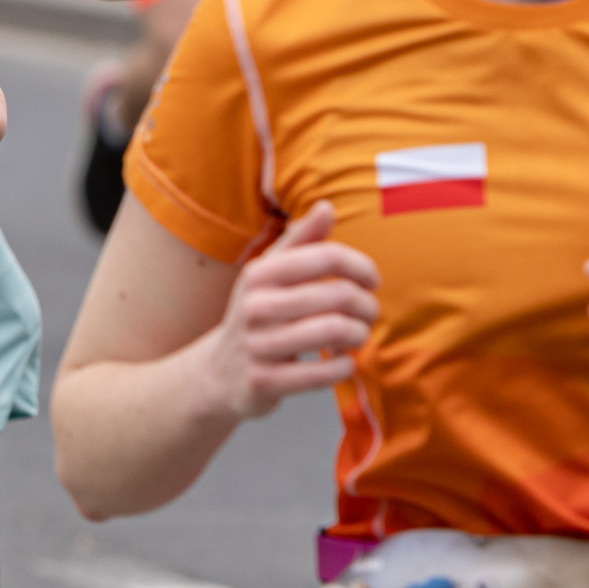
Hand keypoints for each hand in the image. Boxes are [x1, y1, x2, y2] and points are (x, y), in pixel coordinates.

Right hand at [203, 203, 379, 419]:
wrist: (218, 374)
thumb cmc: (257, 316)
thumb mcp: (268, 275)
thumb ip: (300, 241)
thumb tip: (326, 206)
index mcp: (259, 273)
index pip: (327, 257)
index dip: (362, 267)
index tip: (371, 280)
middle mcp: (255, 306)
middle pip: (339, 295)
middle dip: (367, 305)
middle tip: (368, 313)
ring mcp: (258, 345)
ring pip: (336, 332)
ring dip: (360, 335)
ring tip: (357, 336)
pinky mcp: (265, 381)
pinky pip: (326, 371)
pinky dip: (346, 366)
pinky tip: (341, 361)